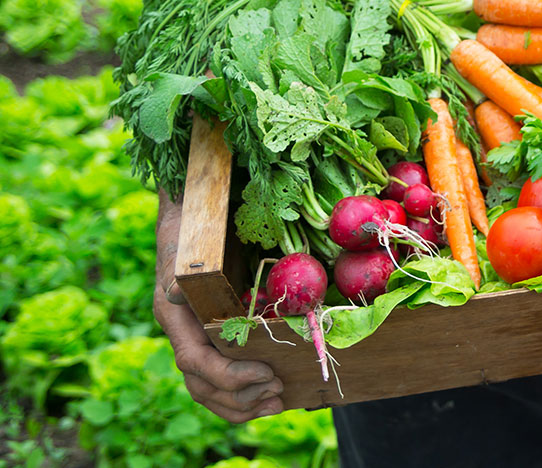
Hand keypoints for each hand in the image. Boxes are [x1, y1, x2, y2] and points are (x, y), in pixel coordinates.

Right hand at [153, 195, 283, 421]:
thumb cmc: (194, 236)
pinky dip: (244, 395)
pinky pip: (222, 381)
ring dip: (243, 403)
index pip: (195, 362)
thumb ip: (186, 274)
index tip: (266, 373)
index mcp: (176, 320)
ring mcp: (197, 343)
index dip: (229, 375)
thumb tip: (176, 293)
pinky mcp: (215, 344)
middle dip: (240, 395)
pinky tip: (272, 398)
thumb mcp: (190, 250)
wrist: (189, 225)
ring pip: (210, 390)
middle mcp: (184, 337)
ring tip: (277, 401)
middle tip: (278, 388)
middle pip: (202, 385)